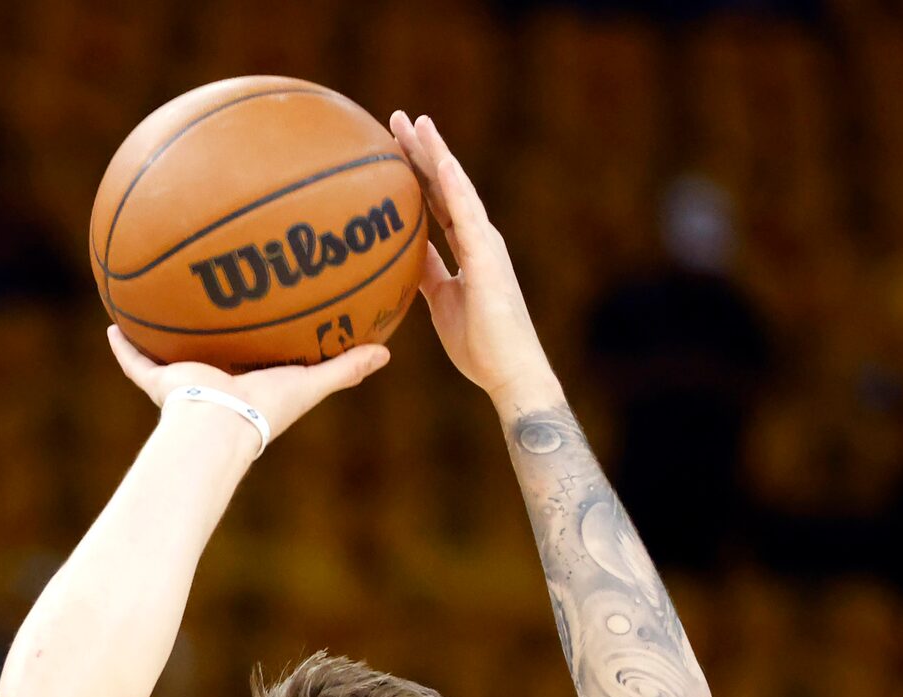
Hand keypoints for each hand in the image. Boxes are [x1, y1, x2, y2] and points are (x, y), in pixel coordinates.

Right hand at [107, 326, 388, 444]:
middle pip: (210, 352)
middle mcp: (215, 381)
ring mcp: (184, 382)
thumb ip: (346, 367)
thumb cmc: (267, 408)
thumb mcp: (312, 382)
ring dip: (159, 334)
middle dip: (206, 333)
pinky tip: (111, 323)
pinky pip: (136, 361)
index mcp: (249, 383)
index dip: (258, 340)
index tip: (260, 317)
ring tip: (151, 302)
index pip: (255, 357)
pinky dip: (123, 346)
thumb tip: (387, 352)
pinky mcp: (160, 382)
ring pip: (168, 354)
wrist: (222, 424)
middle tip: (207, 300)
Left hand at [389, 111, 561, 414]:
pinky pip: (468, 217)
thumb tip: (405, 253)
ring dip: (436, 154)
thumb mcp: (440, 301)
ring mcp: (485, 244)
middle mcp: (478, 237)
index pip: (436, 200)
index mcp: (467, 247)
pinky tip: (439, 162)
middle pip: (445, 184)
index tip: (392, 144)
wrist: (510, 371)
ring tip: (416, 124)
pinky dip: (454, 187)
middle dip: (421, 150)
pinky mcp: (489, 258)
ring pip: (458, 189)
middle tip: (396, 119)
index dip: (415, 171)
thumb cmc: (478, 343)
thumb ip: (427, 273)